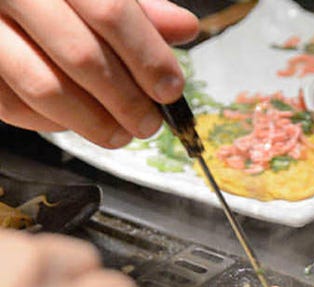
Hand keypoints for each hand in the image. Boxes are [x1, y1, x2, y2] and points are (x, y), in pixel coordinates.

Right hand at [0, 0, 198, 147]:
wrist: (0, 0)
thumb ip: (136, 7)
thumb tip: (183, 28)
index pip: (109, 11)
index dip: (147, 56)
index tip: (170, 89)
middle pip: (82, 56)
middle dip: (126, 100)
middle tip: (148, 123)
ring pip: (45, 88)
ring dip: (93, 122)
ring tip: (120, 133)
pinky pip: (14, 106)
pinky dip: (52, 124)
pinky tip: (77, 123)